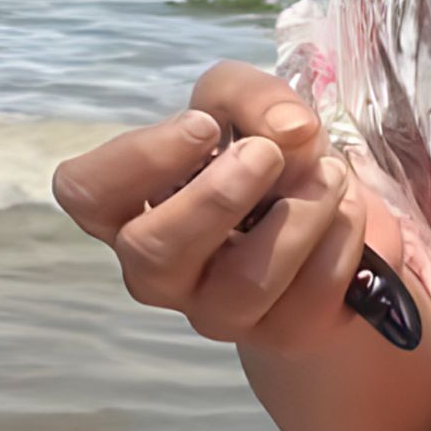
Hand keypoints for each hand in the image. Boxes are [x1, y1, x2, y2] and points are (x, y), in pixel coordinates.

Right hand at [50, 59, 403, 352]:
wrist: (328, 228)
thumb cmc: (265, 164)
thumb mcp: (249, 105)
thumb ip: (253, 97)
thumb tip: (290, 130)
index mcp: (132, 207)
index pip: (85, 193)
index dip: (140, 159)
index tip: (203, 127)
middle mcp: (161, 270)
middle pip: (154, 251)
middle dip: (219, 195)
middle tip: (267, 154)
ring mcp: (218, 311)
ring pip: (245, 282)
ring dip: (299, 214)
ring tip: (328, 175)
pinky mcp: (282, 333)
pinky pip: (311, 293)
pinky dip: (340, 236)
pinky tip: (345, 209)